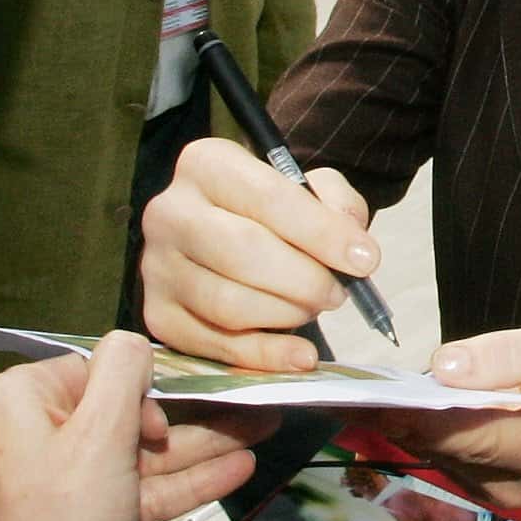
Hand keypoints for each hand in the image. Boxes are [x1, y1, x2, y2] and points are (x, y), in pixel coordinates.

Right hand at [138, 137, 383, 371]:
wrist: (225, 238)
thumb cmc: (273, 213)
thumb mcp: (309, 189)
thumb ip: (337, 204)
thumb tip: (352, 245)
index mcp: (205, 164)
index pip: (267, 198)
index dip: (321, 233)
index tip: (365, 260)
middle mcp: (169, 211)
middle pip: (242, 252)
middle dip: (304, 279)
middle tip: (337, 293)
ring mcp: (156, 266)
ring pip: (228, 303)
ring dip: (286, 314)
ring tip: (312, 308)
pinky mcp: (157, 314)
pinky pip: (215, 345)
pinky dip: (265, 355)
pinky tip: (300, 355)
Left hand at [373, 313, 520, 505]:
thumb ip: (514, 353)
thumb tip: (445, 367)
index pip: (474, 437)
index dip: (423, 417)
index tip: (375, 399)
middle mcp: (520, 485)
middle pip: (445, 448)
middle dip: (402, 415)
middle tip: (351, 389)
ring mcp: (497, 492)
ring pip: (434, 451)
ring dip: (406, 418)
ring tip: (373, 388)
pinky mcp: (480, 484)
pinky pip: (438, 451)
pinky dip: (420, 424)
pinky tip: (405, 400)